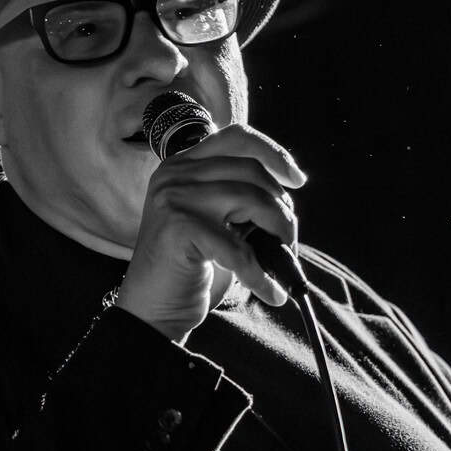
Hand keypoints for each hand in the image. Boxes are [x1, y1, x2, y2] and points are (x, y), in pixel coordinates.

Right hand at [118, 123, 305, 342]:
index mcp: (182, 166)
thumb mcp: (215, 223)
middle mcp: (175, 175)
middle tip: (288, 240)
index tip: (297, 180)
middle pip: (251, 169)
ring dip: (279, 232)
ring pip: (251, 199)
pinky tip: (270, 292)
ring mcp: (174, 198)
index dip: (273, 153)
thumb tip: (286, 195)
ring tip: (281, 262)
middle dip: (281, 206)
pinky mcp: (179, 228)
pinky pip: (239, 248)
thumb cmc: (189, 271)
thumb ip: (239, 199)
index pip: (237, 138)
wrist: (152, 312)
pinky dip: (262, 275)